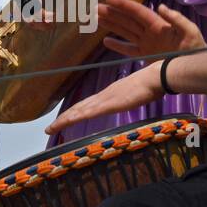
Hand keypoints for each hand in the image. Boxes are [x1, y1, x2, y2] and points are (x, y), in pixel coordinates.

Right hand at [20, 0, 58, 30]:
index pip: (34, 3)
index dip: (41, 10)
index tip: (50, 15)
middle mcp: (24, 2)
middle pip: (30, 15)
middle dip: (40, 20)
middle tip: (52, 23)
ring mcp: (23, 9)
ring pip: (29, 21)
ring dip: (40, 25)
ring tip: (52, 26)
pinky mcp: (24, 14)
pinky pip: (30, 23)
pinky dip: (39, 26)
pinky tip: (49, 26)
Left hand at [44, 63, 162, 136]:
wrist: (157, 76)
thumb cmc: (150, 84)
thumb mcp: (135, 94)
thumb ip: (128, 99)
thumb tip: (126, 102)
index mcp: (108, 94)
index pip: (86, 105)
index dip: (72, 113)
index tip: (62, 121)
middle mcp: (103, 95)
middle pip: (78, 108)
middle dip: (63, 119)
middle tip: (49, 129)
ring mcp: (106, 98)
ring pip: (80, 111)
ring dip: (65, 120)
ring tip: (52, 129)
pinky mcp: (112, 103)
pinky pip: (92, 111)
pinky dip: (79, 116)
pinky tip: (70, 121)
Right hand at [99, 0, 206, 57]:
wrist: (198, 67)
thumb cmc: (196, 49)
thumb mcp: (190, 32)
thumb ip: (176, 19)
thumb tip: (161, 7)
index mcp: (158, 24)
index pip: (137, 11)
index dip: (123, 5)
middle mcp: (150, 31)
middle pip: (127, 20)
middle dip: (112, 13)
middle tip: (95, 7)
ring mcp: (147, 43)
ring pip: (125, 31)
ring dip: (111, 25)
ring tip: (96, 18)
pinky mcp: (146, 55)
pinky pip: (128, 49)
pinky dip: (117, 45)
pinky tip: (105, 41)